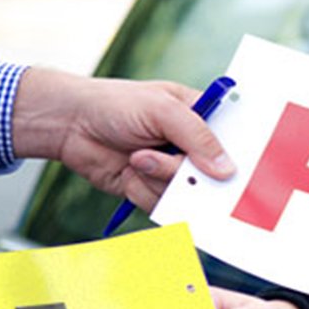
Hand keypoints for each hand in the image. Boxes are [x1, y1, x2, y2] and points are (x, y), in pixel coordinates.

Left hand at [10, 67, 235, 209]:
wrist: (69, 125)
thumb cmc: (115, 104)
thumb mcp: (162, 110)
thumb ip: (198, 137)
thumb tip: (226, 169)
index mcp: (201, 117)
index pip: (234, 140)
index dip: (239, 156)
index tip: (237, 169)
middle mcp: (190, 146)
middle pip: (213, 175)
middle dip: (189, 172)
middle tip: (172, 160)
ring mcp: (172, 170)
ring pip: (186, 194)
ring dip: (159, 179)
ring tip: (137, 158)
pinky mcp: (152, 189)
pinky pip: (161, 204)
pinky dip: (143, 191)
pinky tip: (129, 173)